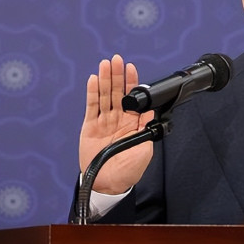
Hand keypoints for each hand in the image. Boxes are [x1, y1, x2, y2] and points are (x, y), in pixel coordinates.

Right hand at [79, 54, 153, 194]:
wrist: (108, 184)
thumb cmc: (128, 170)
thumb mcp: (144, 150)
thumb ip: (147, 129)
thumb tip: (152, 110)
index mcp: (133, 123)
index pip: (133, 98)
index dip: (132, 82)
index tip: (131, 68)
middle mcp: (118, 119)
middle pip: (117, 92)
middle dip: (117, 75)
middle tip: (117, 59)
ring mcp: (104, 121)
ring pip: (105, 96)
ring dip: (105, 79)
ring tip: (105, 64)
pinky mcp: (90, 126)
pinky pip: (92, 107)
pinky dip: (92, 93)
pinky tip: (94, 80)